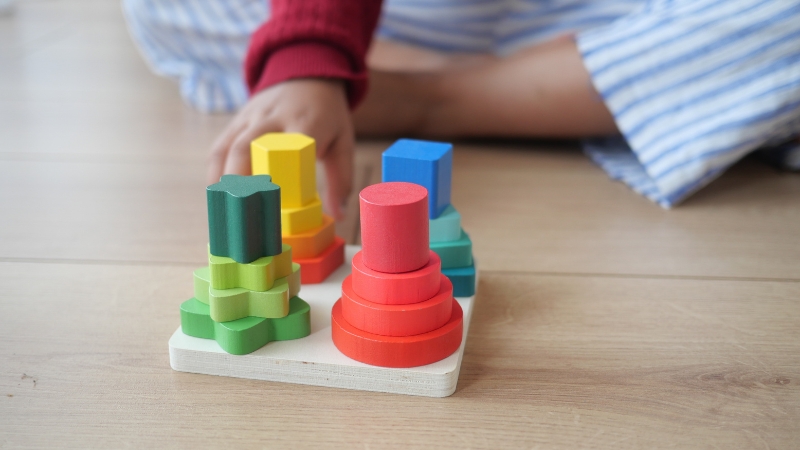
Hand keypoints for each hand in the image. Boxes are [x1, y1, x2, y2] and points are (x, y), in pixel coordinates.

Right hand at [208, 78, 353, 219]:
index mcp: (305, 123)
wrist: (307, 76)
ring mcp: (251, 117)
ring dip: (223, 181)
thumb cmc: (327, 115)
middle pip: (247, 148)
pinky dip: (216, 171)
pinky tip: (218, 195)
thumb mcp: (343, 142)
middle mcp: (273, 118)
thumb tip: (339, 214)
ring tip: (224, 211)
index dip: (279, 177)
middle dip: (239, 183)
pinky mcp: (238, 120)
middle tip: (239, 214)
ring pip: (229, 148)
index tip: (276, 207)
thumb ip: (341, 178)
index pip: (289, 149)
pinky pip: (220, 146)